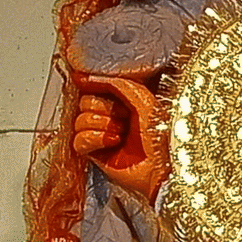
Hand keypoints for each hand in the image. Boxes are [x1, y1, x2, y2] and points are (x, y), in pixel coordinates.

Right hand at [71, 75, 166, 198]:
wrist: (163, 165)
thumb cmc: (162, 135)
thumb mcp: (144, 100)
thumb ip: (118, 85)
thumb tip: (85, 76)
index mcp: (125, 100)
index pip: (97, 86)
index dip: (95, 86)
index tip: (90, 84)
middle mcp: (112, 116)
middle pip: (85, 102)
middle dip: (103, 108)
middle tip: (123, 116)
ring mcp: (102, 134)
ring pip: (79, 121)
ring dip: (101, 125)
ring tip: (121, 133)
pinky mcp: (95, 153)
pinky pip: (78, 140)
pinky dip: (93, 139)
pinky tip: (112, 142)